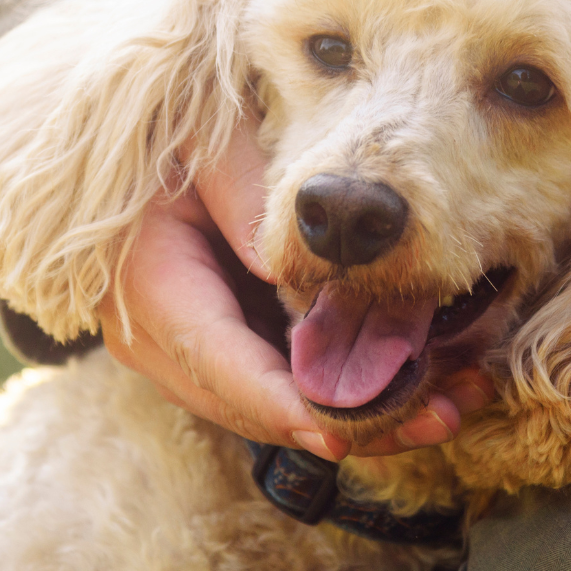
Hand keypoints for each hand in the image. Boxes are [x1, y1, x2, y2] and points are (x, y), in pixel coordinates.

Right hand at [99, 121, 494, 459]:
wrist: (116, 149)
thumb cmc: (161, 134)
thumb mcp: (204, 146)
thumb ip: (248, 202)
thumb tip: (300, 277)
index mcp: (153, 290)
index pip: (221, 365)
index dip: (283, 405)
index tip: (344, 435)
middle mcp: (161, 342)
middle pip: (258, 406)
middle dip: (353, 422)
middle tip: (444, 415)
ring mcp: (189, 354)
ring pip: (275, 406)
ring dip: (363, 411)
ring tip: (454, 401)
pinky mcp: (219, 349)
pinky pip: (279, 382)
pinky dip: (343, 386)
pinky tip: (417, 376)